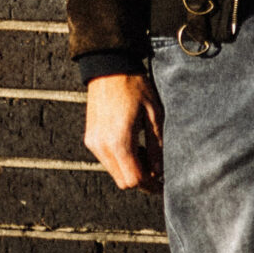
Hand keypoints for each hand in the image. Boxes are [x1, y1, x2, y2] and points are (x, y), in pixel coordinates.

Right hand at [84, 71, 162, 191]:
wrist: (108, 67)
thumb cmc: (134, 87)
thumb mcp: (154, 114)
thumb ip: (157, 146)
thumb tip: (161, 171)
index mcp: (119, 142)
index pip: (134, 180)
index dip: (151, 185)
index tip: (163, 183)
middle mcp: (102, 146)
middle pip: (123, 181)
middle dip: (141, 179)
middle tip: (157, 168)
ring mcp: (93, 143)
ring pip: (114, 172)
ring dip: (130, 170)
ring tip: (145, 151)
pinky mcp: (90, 138)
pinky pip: (106, 160)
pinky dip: (120, 160)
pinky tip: (131, 144)